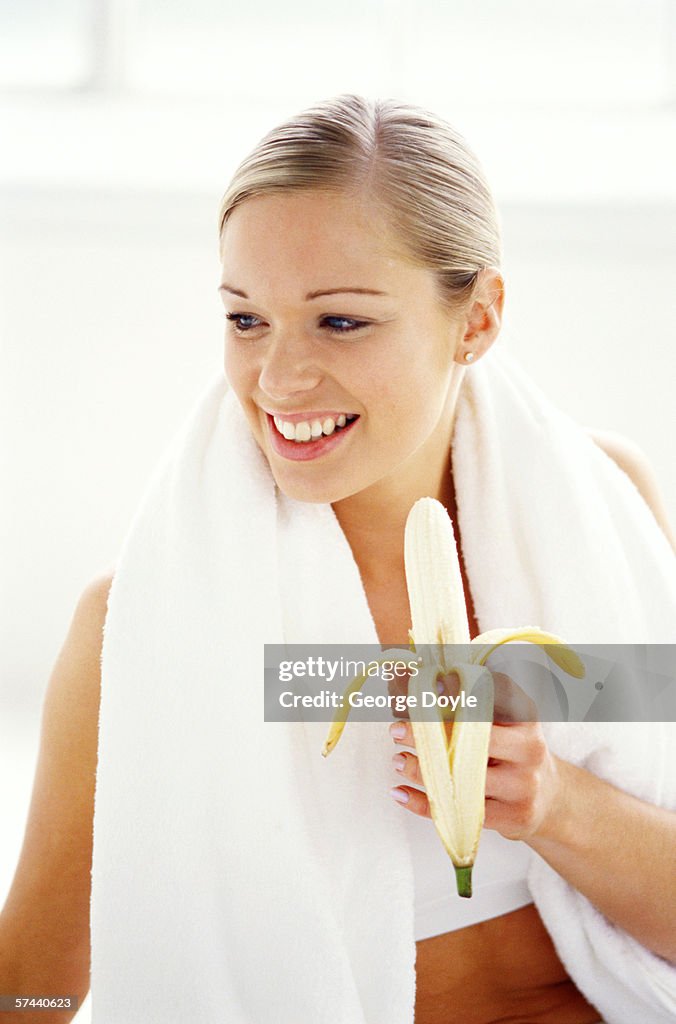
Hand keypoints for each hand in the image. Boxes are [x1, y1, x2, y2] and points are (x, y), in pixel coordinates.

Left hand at [388, 671, 564, 841]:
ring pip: (464, 778)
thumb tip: (431, 673)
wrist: (549, 799)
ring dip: (421, 769)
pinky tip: (401, 791)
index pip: (493, 696)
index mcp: (526, 717)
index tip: (427, 688)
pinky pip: (460, 812)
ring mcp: (523, 786)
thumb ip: (477, 696)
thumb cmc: (515, 751)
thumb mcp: (508, 719)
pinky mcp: (512, 818)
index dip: (459, 690)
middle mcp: (529, 748)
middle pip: (475, 738)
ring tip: (398, 760)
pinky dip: (424, 803)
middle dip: (429, 733)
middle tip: (397, 729)